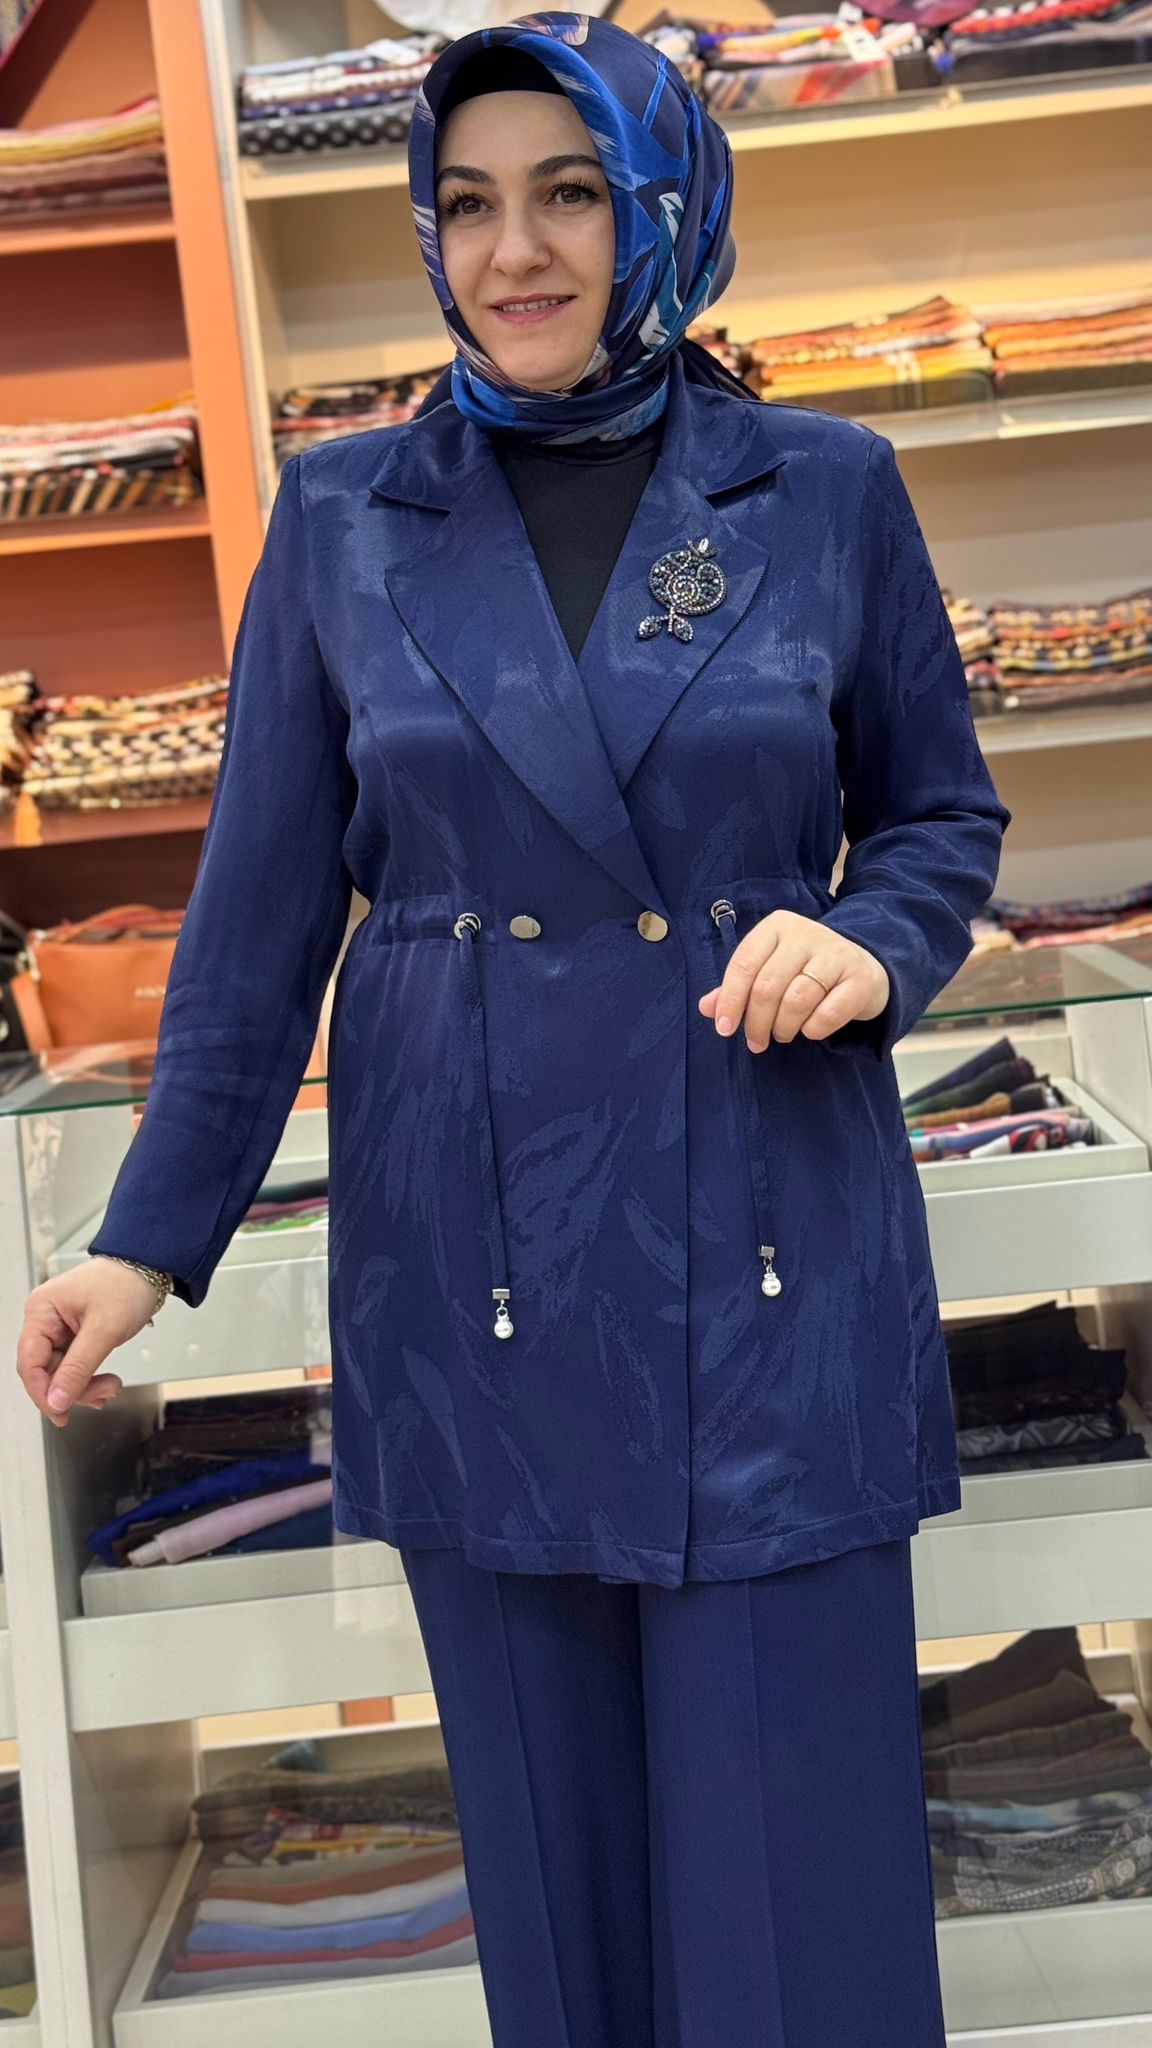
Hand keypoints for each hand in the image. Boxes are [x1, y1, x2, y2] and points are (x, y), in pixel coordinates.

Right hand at [15, 1260, 156, 1426]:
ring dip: (85, 1386)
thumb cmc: (126, 1284)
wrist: (149, 1267)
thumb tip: (57, 1399)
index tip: (60, 1412)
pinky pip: (74, 1366)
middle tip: (101, 1395)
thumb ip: (78, 1368)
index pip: (29, 1362)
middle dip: (73, 1389)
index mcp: (42, 1310)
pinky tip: (105, 1382)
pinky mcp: (74, 1335)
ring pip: (61, 1373)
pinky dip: (89, 1378)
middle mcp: (45, 1319)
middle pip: (45, 1371)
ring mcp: (59, 1327)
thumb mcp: (104, 1330)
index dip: (43, 1392)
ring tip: (110, 1386)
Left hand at [699, 910, 889, 1052]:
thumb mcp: (770, 969)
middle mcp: (806, 933)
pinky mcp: (859, 978)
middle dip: (756, 1023)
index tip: (724, 1029)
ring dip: (783, 1028)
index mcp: (777, 926)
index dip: (730, 1000)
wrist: (861, 967)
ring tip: (782, 1034)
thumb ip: (738, 987)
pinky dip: (813, 1030)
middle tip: (756, 1042)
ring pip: (796, 1001)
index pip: (744, 964)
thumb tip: (706, 1008)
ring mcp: (836, 953)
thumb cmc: (804, 969)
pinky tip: (810, 1030)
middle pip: (768, 986)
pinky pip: (828, 1013)